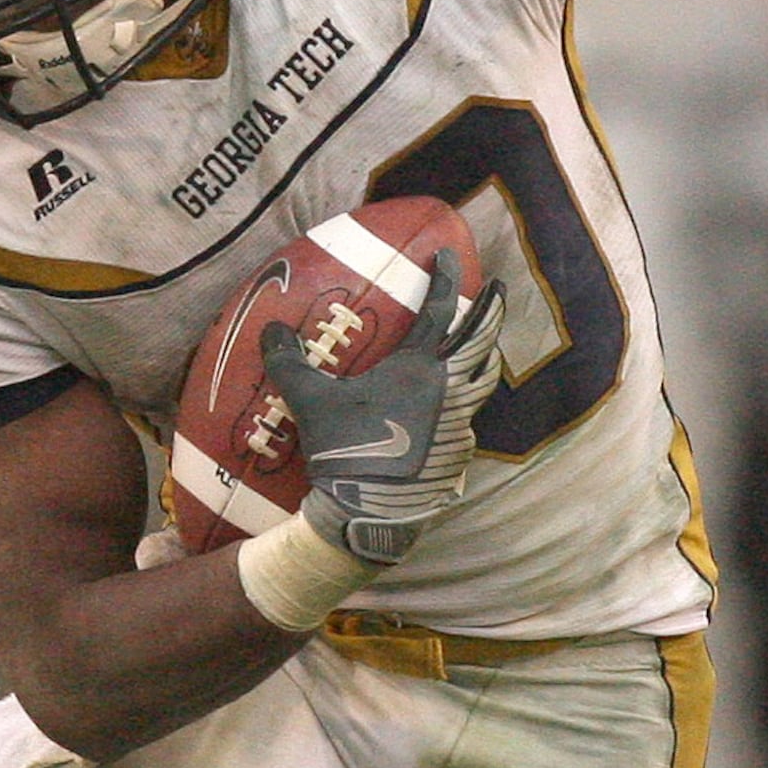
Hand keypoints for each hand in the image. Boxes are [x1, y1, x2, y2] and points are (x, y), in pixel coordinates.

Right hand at [259, 252, 506, 566]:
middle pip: (482, 340)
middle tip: (497, 289)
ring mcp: (461, 423)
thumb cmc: (344, 451)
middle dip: (490, 310)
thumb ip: (289, 362)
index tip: (447, 253)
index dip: (444, 277)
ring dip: (485, 356)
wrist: (368, 514)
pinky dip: (466, 404)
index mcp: (420, 368)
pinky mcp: (461, 454)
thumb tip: (270, 329)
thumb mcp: (310, 402)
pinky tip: (453, 410)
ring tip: (483, 347)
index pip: (441, 310)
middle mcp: (450, 390)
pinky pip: (469, 419)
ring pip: (484, 380)